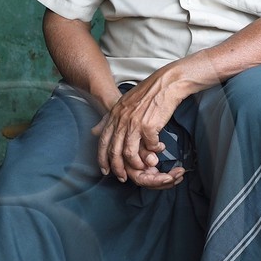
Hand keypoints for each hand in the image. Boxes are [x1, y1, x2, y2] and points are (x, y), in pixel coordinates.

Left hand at [92, 70, 185, 188]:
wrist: (166, 83)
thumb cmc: (147, 93)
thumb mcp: (122, 104)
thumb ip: (109, 119)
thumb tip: (94, 130)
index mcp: (114, 115)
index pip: (103, 141)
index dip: (102, 158)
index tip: (104, 170)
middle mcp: (121, 120)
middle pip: (114, 151)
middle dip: (117, 168)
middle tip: (123, 177)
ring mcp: (134, 123)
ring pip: (129, 152)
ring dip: (136, 163)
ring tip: (144, 166)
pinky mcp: (149, 125)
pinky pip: (149, 146)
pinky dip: (154, 151)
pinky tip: (158, 149)